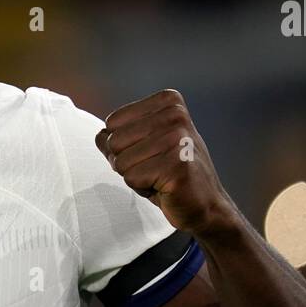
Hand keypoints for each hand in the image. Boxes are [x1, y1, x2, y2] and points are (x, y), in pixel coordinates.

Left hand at [97, 89, 236, 235]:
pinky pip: (132, 178)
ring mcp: (178, 138)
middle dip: (127, 163)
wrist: (205, 205)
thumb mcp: (140, 148)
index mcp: (168, 101)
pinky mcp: (177, 165)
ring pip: (121, 162)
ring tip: (161, 177)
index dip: (123, 146)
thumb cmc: (168, 175)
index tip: (150, 153)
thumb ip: (116, 137)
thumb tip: (100, 135)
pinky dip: (144, 189)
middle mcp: (175, 114)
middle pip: (114, 141)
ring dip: (135, 177)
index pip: (112, 122)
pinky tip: (167, 187)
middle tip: (156, 169)